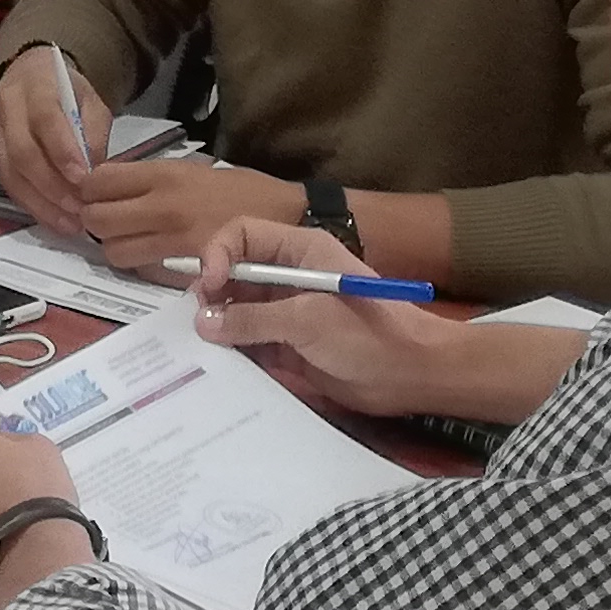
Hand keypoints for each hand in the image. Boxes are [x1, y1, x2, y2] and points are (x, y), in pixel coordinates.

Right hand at [0, 50, 107, 242]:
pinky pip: (6, 183)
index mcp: (35, 84)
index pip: (44, 118)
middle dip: (51, 186)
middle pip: (21, 152)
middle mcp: (6, 106)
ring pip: (10, 173)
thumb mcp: (91, 100)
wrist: (30, 78)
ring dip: (40, 203)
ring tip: (69, 222)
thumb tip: (93, 172)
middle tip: (78, 208)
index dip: (62, 150)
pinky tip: (52, 218)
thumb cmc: (65, 92)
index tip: (82, 178)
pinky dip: (30, 204)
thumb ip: (94, 132)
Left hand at [70, 154, 307, 273]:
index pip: (99, 181)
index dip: (87, 188)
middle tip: (105, 218)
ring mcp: (170, 237)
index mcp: (164, 174)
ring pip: (112, 250)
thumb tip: (115, 188)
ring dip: (111, 245)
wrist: (284, 217)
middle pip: (96, 218)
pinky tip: (146, 254)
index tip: (93, 191)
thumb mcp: (193, 169)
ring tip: (125, 238)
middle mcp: (161, 205)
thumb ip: (153, 180)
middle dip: (93, 219)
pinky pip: (139, 266)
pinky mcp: (182, 264)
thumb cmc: (241, 190)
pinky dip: (135, 262)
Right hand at [189, 217, 579, 427]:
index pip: (240, 235)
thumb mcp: (308, 320)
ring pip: (233, 309)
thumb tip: (203, 321)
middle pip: (230, 272)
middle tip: (200, 322)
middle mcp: (285, 276)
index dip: (217, 254)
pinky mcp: (285, 345)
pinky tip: (218, 365)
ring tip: (203, 348)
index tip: (210, 286)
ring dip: (217, 325)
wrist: (410, 374)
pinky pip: (246, 341)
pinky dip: (230, 350)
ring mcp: (284, 311)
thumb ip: (253, 318)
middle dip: (210, 293)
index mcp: (298, 251)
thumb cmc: (368, 334)